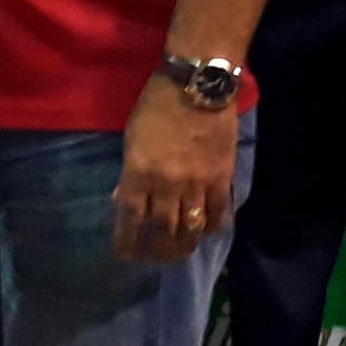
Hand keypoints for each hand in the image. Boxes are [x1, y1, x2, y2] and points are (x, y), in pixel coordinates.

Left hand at [112, 74, 238, 262]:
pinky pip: (219, 215)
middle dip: (155, 251)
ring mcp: (197, 184)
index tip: (124, 254)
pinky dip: (211, 228)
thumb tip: (123, 199)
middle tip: (152, 259)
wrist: (197, 86)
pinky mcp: (221, 180)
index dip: (127, 241)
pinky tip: (205, 231)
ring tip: (177, 252)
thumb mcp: (132, 136)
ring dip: (182, 246)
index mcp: (138, 171)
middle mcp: (167, 184)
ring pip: (190, 229)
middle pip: (161, 231)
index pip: (130, 217)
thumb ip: (130, 171)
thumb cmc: (156, 105)